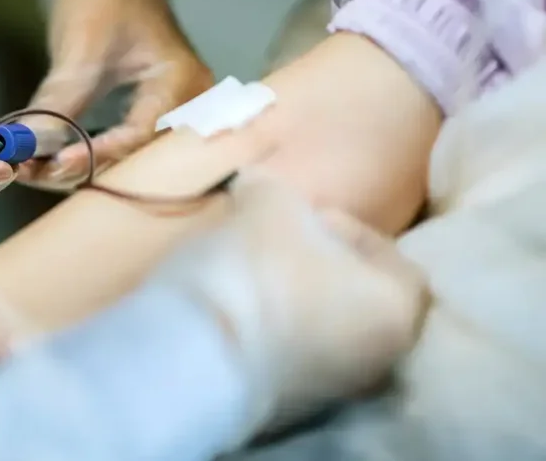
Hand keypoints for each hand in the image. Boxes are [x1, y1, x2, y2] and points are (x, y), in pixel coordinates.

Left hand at [19, 0, 212, 189]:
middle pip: (136, 158)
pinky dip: (84, 154)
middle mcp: (187, 108)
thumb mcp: (82, 45)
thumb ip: (60, 99)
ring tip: (31, 168)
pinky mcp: (148, 115)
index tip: (52, 165)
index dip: (96, 156)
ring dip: (78, 166)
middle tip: (31, 172)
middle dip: (83, 170)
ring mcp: (169, 113)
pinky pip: (119, 146)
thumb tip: (29, 146)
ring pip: (124, 158)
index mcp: (181, 84)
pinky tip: (49, 159)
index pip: (140, 137)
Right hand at [150, 169, 429, 435]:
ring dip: (294, 297)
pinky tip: (235, 308)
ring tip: (248, 271)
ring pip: (324, 328)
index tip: (303, 217)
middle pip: (357, 295)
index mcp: (396, 309)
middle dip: (317, 264)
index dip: (346, 227)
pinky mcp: (291, 407)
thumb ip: (272, 189)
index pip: (390, 257)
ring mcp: (336, 390)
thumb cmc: (256, 272)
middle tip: (276, 241)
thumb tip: (258, 185)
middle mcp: (381, 358)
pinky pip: (292, 356)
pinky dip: (273, 330)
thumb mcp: (267, 204)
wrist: (198, 357)